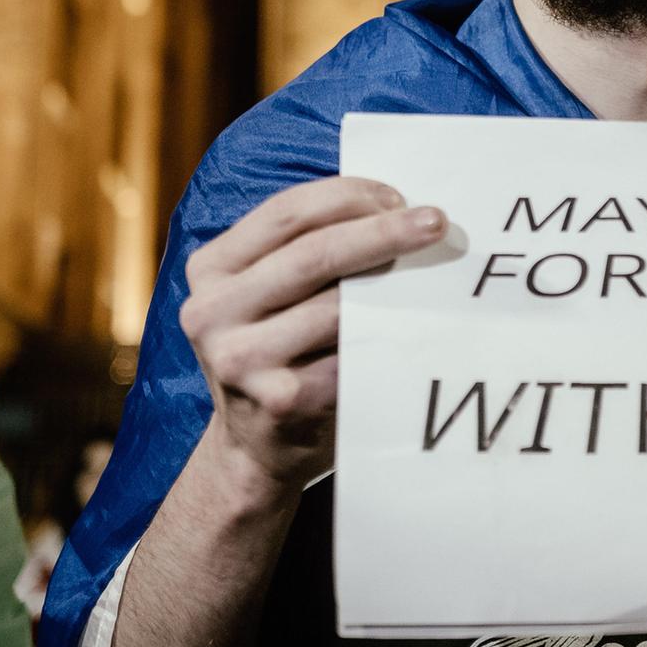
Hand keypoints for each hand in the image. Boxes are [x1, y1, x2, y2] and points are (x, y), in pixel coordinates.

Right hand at [180, 176, 446, 502]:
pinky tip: (417, 326)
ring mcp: (241, 360)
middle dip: (383, 231)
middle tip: (435, 221)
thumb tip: (391, 203)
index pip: (286, 214)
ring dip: (394, 285)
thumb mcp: (264, 293)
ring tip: (434, 272)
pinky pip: (350, 356)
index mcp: (210, 270)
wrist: (254, 450)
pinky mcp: (280, 400)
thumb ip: (303, 249)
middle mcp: (212, 312)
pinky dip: (388, 337)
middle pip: (314, 254)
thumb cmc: (277, 353)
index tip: (398, 196)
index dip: (348, 196)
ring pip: (337, 306)